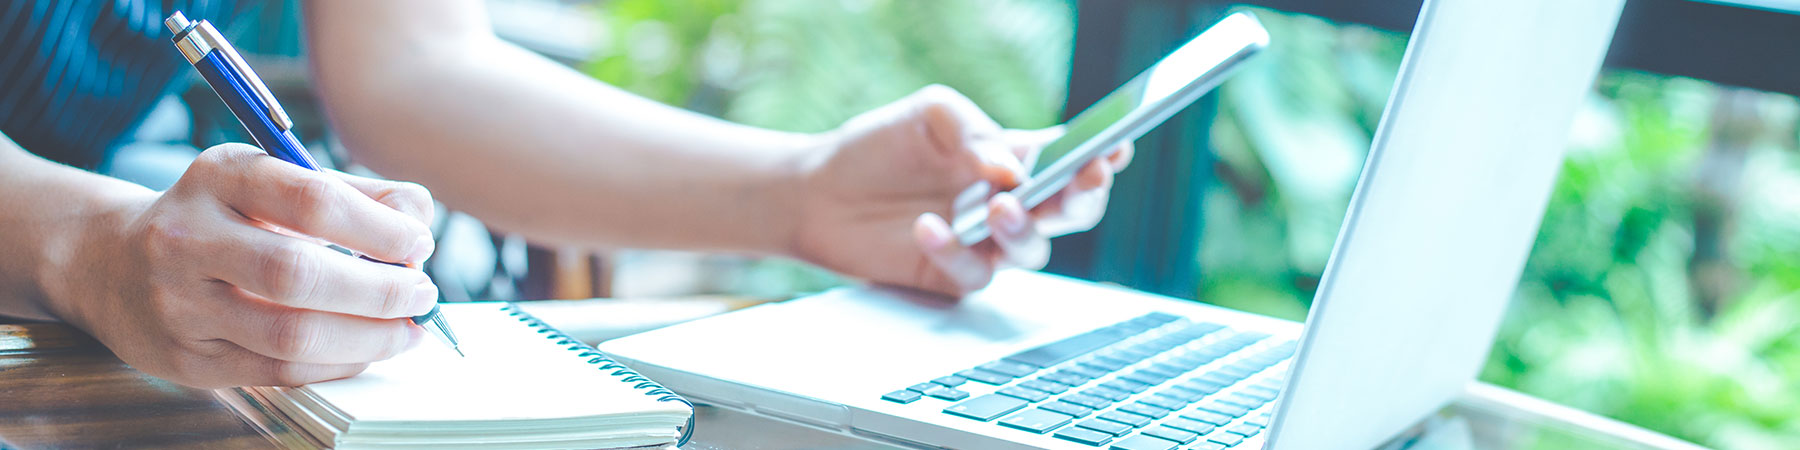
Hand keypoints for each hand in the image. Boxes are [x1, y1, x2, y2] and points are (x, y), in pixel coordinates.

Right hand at [39, 144, 438, 387]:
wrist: (113, 263)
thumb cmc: (223, 219)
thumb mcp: (276, 182)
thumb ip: (356, 194)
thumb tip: (418, 219)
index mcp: (220, 176)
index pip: (312, 200)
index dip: (379, 228)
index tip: (418, 244)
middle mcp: (188, 236)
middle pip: (300, 273)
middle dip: (379, 290)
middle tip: (422, 293)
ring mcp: (179, 302)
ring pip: (291, 333)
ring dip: (368, 337)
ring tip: (407, 329)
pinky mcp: (184, 357)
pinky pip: (278, 371)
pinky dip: (337, 364)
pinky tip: (365, 350)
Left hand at [794, 85, 1131, 295]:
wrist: (818, 191)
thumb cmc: (879, 145)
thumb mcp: (929, 115)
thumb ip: (975, 133)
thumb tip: (1013, 169)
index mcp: (1015, 156)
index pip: (1072, 157)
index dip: (1102, 156)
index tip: (1114, 149)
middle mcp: (1010, 201)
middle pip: (1072, 210)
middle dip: (1084, 197)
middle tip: (1080, 181)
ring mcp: (986, 242)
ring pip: (1032, 249)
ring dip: (1022, 229)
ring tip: (998, 206)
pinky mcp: (955, 274)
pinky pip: (974, 273)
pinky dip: (954, 251)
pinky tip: (929, 227)